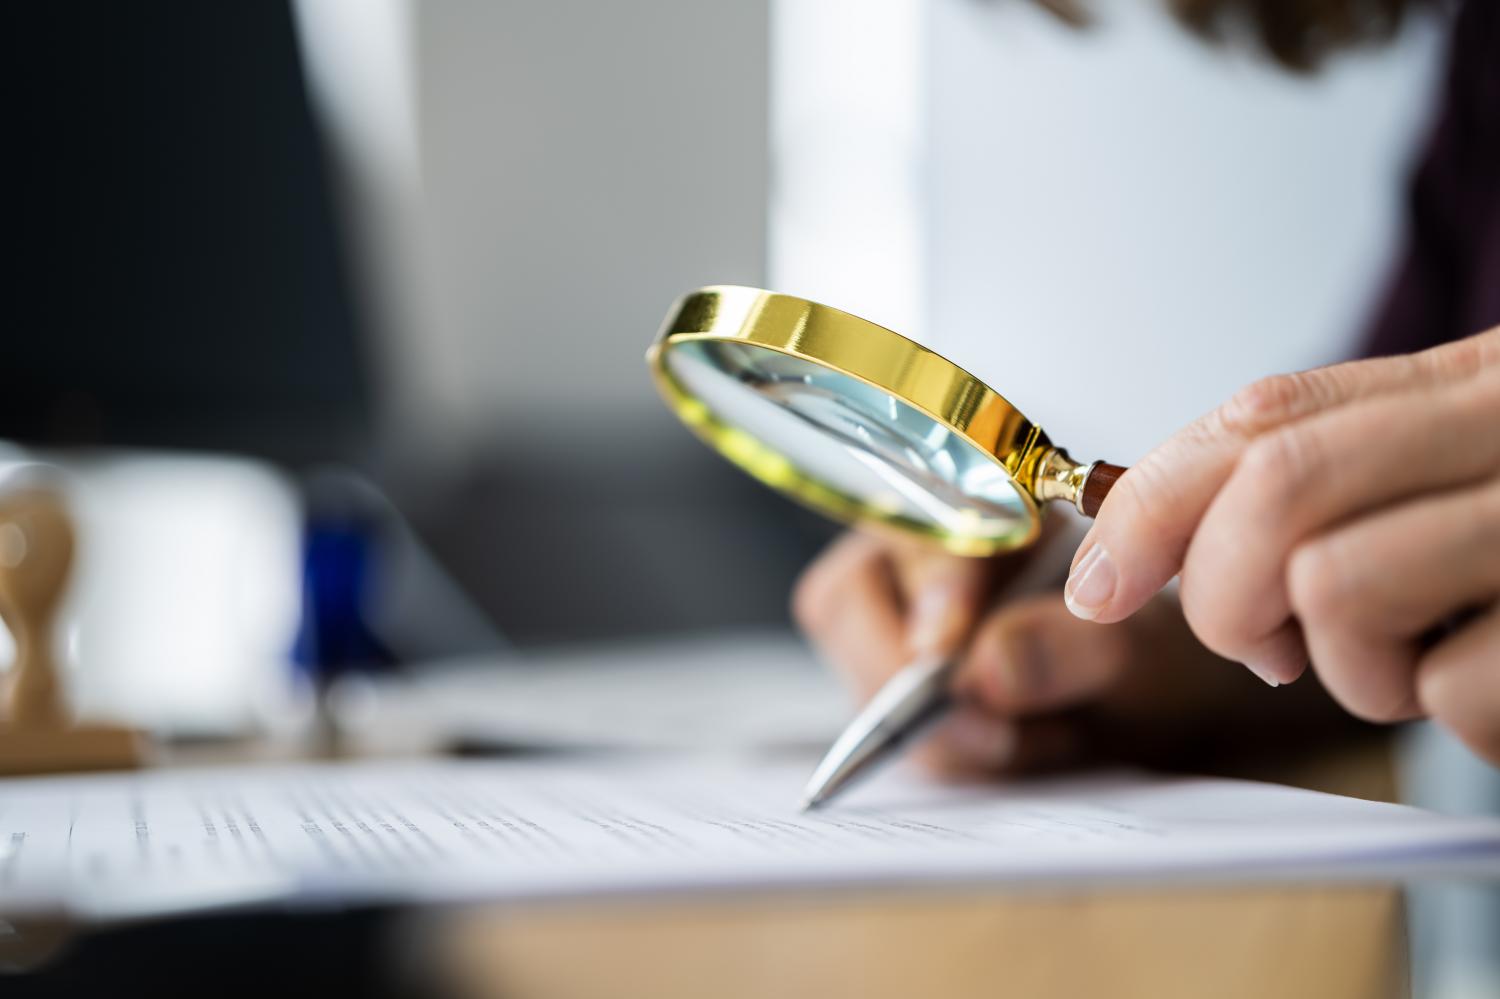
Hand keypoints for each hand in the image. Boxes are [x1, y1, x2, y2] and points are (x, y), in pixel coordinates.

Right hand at [793, 531, 1296, 776]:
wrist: (1177, 711)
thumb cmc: (1163, 654)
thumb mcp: (1141, 652)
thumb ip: (1069, 648)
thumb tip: (979, 669)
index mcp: (985, 503)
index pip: (909, 519)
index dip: (921, 586)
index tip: (943, 653)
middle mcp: (924, 551)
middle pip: (847, 599)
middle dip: (908, 678)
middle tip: (992, 733)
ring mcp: (899, 619)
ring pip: (861, 673)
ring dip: (939, 728)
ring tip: (1033, 739)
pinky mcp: (897, 685)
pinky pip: (883, 728)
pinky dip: (948, 755)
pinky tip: (1016, 749)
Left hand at [1067, 326, 1499, 763]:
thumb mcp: (1464, 467)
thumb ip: (1334, 478)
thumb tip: (1156, 547)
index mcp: (1473, 380)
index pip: (1263, 415)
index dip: (1155, 500)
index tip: (1103, 583)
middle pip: (1280, 488)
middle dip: (1221, 591)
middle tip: (1262, 639)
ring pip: (1340, 590)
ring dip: (1344, 665)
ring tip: (1414, 658)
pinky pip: (1454, 693)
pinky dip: (1452, 716)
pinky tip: (1499, 684)